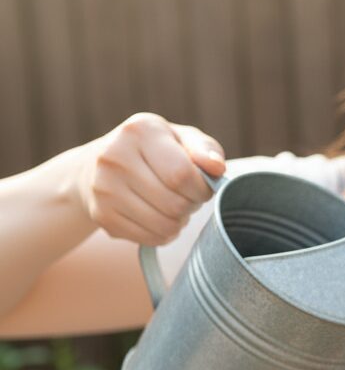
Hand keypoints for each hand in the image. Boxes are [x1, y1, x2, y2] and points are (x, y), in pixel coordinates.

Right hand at [75, 112, 225, 245]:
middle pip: (174, 204)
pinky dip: (164, 233)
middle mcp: (115, 156)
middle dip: (191, 206)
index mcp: (140, 131)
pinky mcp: (102, 215)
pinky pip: (151, 238)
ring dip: (179, 222)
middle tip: (187, 197)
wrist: (101, 165)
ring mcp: (104, 188)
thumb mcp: (182, 139)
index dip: (202, 189)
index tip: (203, 188)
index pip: (182, 175)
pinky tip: (158, 216)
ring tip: (174, 206)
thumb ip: (205, 149)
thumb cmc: (156, 151)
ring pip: (165, 226)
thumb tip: (216, 167)